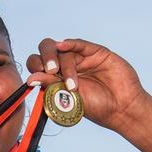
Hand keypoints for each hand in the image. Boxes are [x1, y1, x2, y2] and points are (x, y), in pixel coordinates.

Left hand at [25, 38, 150, 134]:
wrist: (121, 109)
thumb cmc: (95, 107)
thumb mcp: (69, 98)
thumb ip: (51, 85)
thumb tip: (30, 79)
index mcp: (57, 76)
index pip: (38, 65)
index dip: (35, 67)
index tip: (37, 78)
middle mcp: (67, 65)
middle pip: (47, 51)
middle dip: (45, 58)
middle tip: (51, 71)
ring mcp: (82, 58)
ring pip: (64, 51)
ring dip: (65, 66)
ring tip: (73, 85)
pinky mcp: (97, 53)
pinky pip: (80, 44)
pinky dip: (71, 43)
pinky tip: (63, 45)